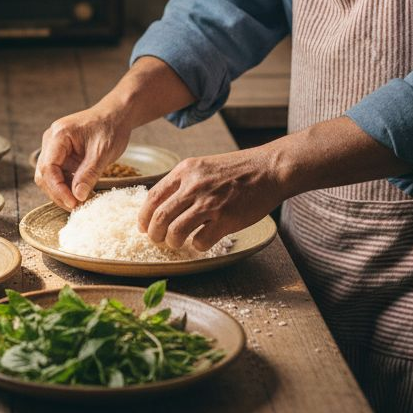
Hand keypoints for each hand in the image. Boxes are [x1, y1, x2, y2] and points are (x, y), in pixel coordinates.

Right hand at [34, 106, 132, 209]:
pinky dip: (67, 185)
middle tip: (77, 206)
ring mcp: (54, 146)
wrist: (116, 115)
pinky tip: (80, 193)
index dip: (58, 189)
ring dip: (62, 191)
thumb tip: (78, 197)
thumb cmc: (111, 128)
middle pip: (44, 174)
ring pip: (49, 176)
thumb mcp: (103, 153)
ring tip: (80, 202)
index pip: (48, 168)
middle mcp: (51, 140)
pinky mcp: (61, 153)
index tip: (73, 203)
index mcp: (58, 135)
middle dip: (58, 193)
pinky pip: (58, 173)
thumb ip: (89, 174)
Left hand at [137, 147, 288, 251]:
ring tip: (178, 243)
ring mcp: (209, 203)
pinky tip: (202, 241)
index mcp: (185, 171)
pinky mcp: (225, 219)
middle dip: (155, 234)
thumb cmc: (238, 169)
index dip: (144, 217)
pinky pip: (200, 241)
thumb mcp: (204, 166)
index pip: (153, 197)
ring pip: (175, 232)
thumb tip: (163, 204)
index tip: (143, 227)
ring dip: (173, 242)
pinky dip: (197, 246)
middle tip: (158, 240)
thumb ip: (184, 182)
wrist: (269, 169)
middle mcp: (194, 186)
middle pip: (160, 217)